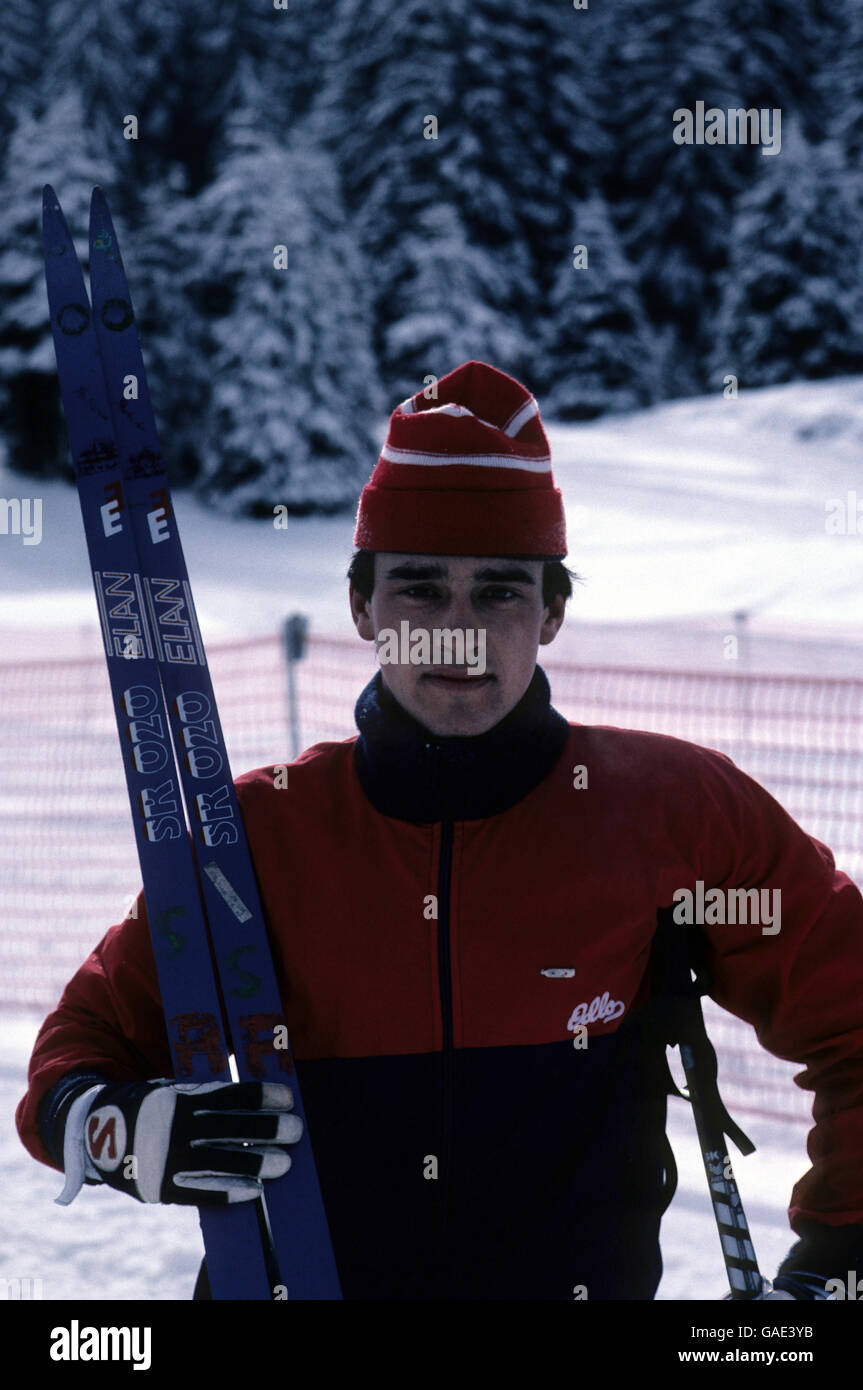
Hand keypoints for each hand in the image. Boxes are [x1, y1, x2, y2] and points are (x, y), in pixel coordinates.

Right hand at [79, 1078, 301, 1204]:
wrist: (93, 1131)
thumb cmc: (149, 1106)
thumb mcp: (171, 1090)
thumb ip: (204, 1095)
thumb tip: (253, 1097)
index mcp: (180, 1099)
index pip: (228, 1095)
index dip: (260, 1096)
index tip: (288, 1097)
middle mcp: (175, 1128)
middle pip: (230, 1128)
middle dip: (266, 1129)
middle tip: (296, 1130)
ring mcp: (168, 1159)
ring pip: (220, 1161)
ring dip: (256, 1162)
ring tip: (284, 1163)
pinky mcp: (162, 1186)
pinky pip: (201, 1192)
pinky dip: (230, 1190)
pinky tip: (255, 1190)